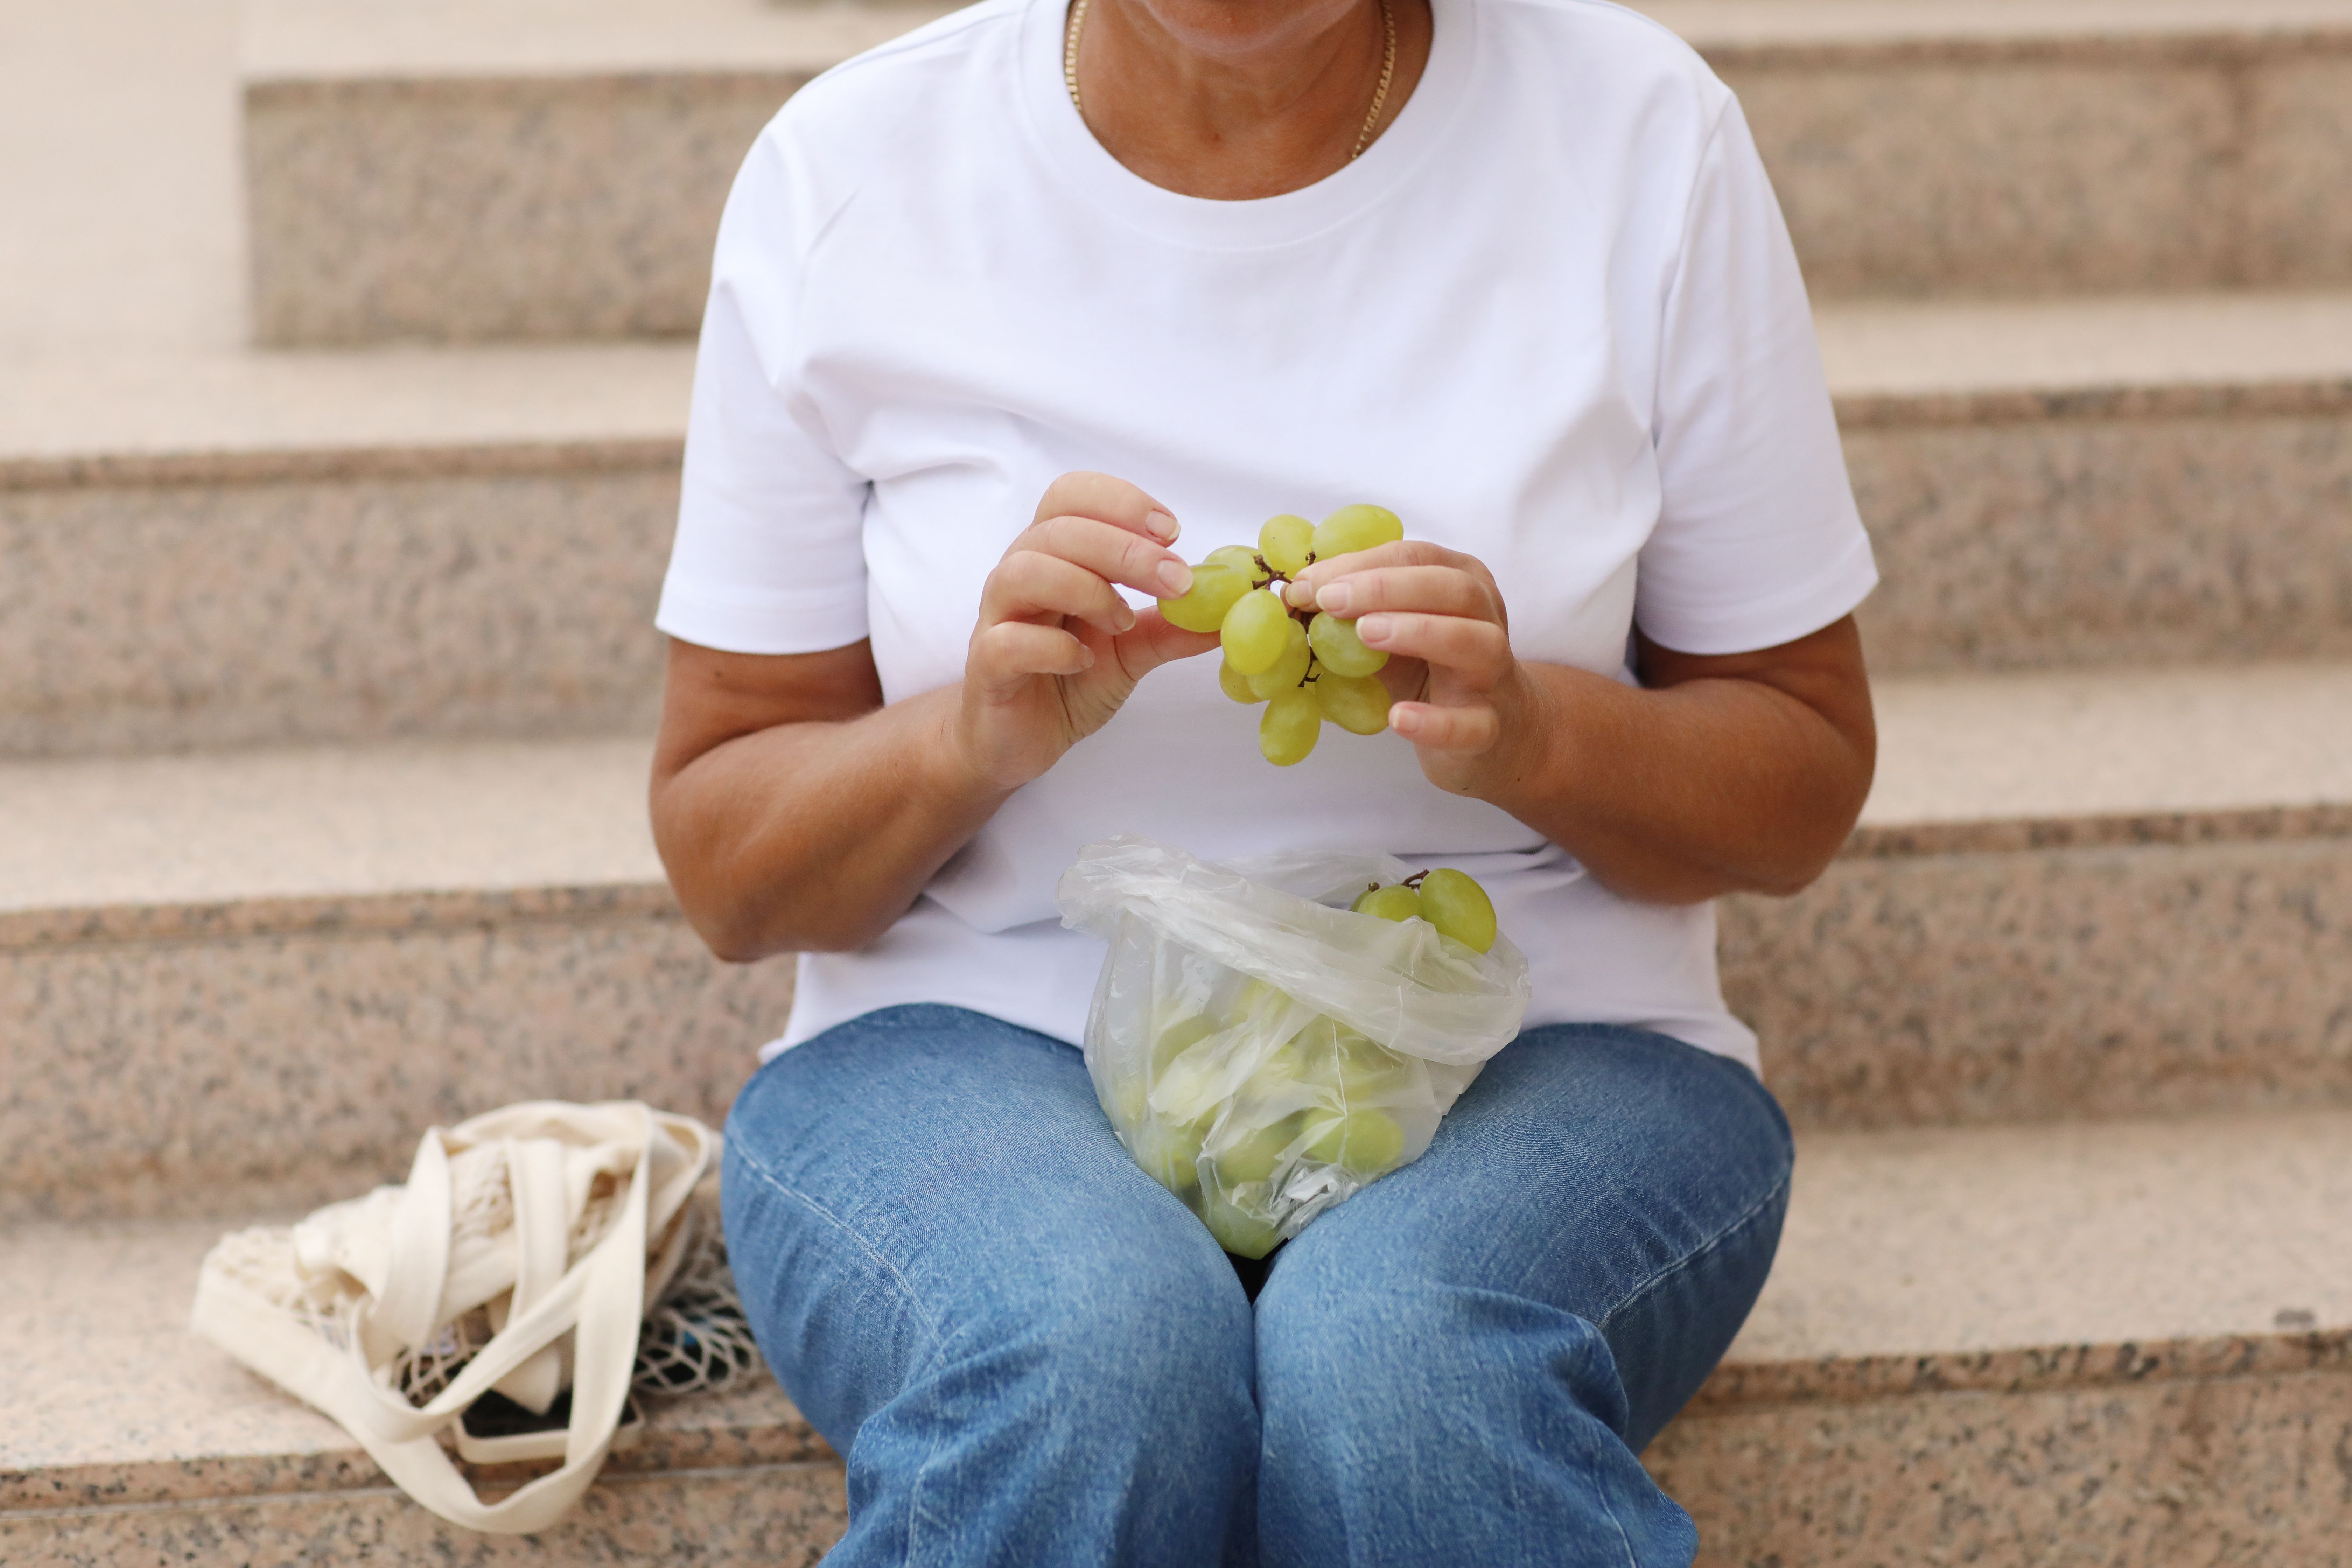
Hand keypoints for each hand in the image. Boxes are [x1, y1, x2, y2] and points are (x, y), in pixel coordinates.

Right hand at [958, 472, 1218, 790]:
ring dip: (1085, 589)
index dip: (1121, 503)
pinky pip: (1007, 640)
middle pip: (1057, 530)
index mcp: (1054, 556)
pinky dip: (1052, 646)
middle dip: (1124, 549)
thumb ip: (1175, 627)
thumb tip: (1237, 610)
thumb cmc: (1069, 680)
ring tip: (1123, 621)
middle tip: (1175, 580)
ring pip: (1023, 572)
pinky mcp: (986, 667)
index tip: (1172, 532)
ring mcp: (996, 619)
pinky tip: (1082, 660)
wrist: (1019, 739)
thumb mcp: (1134, 650)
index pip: (1071, 496)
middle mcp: (1019, 576)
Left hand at [1286, 541, 1538, 796]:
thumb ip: (1351, 612)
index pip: (1416, 558)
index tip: (1308, 583)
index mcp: (1461, 583)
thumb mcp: (1392, 632)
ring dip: (1418, 631)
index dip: (1361, 565)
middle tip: (1332, 600)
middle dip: (1388, 588)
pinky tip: (1397, 717)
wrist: (1493, 734)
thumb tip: (1291, 596)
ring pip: (1473, 641)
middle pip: (1452, 588)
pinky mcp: (1491, 727)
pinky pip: (1470, 723)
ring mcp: (1493, 674)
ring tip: (1365, 635)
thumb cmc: (1431, 671)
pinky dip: (1434, 721)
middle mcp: (1485, 620)